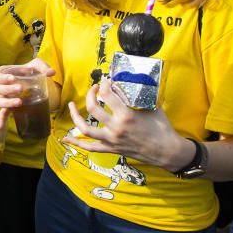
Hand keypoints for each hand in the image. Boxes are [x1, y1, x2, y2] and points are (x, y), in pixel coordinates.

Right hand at [0, 59, 54, 127]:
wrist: (36, 81)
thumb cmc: (32, 71)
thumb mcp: (37, 65)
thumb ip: (43, 67)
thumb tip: (51, 73)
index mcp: (5, 74)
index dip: (2, 78)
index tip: (13, 78)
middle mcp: (3, 86)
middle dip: (8, 89)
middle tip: (21, 89)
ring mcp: (6, 97)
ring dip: (7, 102)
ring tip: (20, 102)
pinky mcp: (10, 107)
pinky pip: (3, 114)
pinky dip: (1, 119)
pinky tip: (1, 126)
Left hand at [61, 82, 193, 170]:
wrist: (166, 151)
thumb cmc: (161, 127)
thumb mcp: (151, 106)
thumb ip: (136, 96)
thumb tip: (125, 82)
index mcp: (126, 115)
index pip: (107, 94)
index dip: (103, 84)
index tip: (105, 80)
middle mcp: (116, 128)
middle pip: (93, 108)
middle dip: (91, 94)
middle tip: (94, 88)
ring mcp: (112, 140)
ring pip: (85, 129)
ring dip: (75, 116)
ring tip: (72, 106)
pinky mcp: (111, 149)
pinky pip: (90, 147)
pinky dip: (76, 143)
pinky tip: (66, 138)